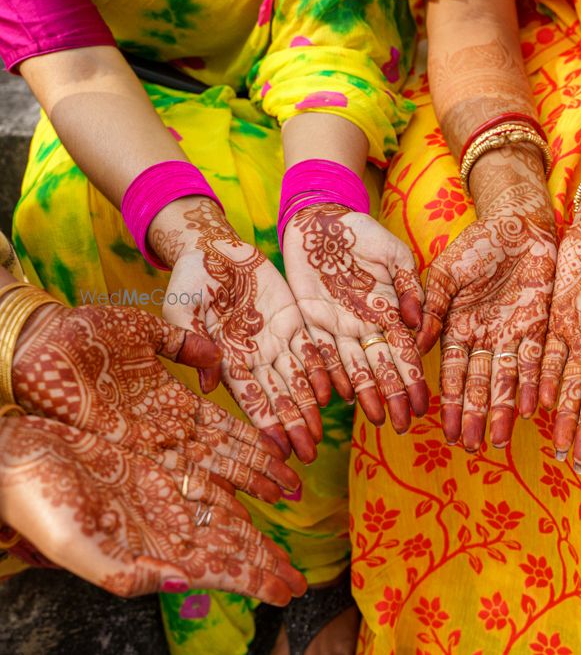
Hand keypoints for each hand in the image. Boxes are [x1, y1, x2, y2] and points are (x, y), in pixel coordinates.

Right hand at [0, 415, 306, 603]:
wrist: (12, 459)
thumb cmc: (36, 504)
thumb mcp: (74, 544)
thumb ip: (125, 571)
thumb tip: (185, 581)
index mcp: (149, 553)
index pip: (217, 570)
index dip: (255, 581)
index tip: (288, 591)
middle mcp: (163, 528)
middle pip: (229, 548)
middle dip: (265, 564)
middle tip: (301, 579)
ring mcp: (163, 498)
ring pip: (224, 518)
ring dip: (256, 532)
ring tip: (285, 548)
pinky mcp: (158, 468)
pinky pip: (209, 480)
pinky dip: (237, 488)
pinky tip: (255, 495)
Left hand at [12, 303, 298, 502]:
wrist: (37, 341)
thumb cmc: (84, 331)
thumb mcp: (144, 330)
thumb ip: (183, 342)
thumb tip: (217, 355)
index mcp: (171, 399)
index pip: (223, 425)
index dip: (254, 440)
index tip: (285, 451)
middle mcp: (165, 427)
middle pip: (223, 454)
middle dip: (259, 470)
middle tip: (293, 489)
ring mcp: (148, 441)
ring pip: (207, 467)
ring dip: (244, 483)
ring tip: (279, 496)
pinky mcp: (129, 449)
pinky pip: (177, 471)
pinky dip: (208, 487)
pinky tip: (234, 501)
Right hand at [150, 198, 330, 462]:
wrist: (215, 247)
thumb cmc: (190, 279)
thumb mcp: (182, 308)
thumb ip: (194, 343)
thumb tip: (210, 386)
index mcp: (227, 359)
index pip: (249, 399)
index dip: (263, 424)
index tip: (276, 450)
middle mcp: (256, 357)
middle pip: (278, 397)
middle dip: (292, 426)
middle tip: (307, 456)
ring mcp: (277, 340)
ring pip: (299, 380)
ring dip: (310, 407)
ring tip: (320, 435)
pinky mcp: (294, 320)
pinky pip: (313, 349)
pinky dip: (323, 371)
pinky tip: (335, 394)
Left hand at [283, 203, 427, 433]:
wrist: (322, 222)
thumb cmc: (363, 234)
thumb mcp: (395, 255)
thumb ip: (409, 286)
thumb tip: (418, 323)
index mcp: (390, 311)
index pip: (404, 352)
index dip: (413, 379)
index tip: (422, 405)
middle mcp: (365, 326)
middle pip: (381, 368)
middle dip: (392, 396)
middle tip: (401, 424)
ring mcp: (338, 326)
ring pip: (353, 367)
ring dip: (364, 394)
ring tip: (374, 419)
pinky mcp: (311, 321)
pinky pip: (319, 353)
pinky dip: (328, 373)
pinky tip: (337, 395)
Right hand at [416, 146, 556, 449]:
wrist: (518, 224)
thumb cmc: (477, 244)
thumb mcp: (446, 273)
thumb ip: (433, 308)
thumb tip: (414, 346)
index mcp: (457, 328)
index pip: (452, 374)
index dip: (449, 403)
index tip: (444, 430)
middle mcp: (484, 339)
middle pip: (479, 386)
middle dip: (475, 417)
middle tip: (472, 448)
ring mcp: (512, 335)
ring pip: (507, 382)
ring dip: (503, 411)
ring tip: (499, 442)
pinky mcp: (538, 327)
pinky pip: (535, 362)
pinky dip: (533, 385)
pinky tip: (532, 410)